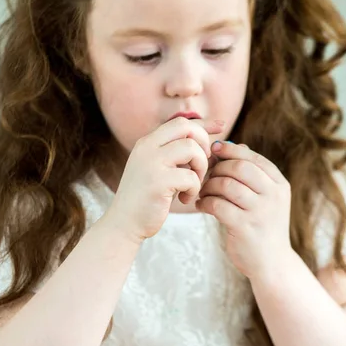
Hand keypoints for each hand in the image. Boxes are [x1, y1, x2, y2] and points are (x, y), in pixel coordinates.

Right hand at [106, 117, 224, 242]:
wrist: (124, 223)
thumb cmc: (145, 198)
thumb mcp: (156, 169)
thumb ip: (174, 154)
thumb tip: (204, 141)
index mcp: (147, 143)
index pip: (181, 122)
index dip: (204, 124)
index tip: (221, 126)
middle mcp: (147, 147)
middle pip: (187, 128)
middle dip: (204, 144)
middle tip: (202, 166)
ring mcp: (151, 163)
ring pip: (192, 149)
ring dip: (200, 167)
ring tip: (193, 184)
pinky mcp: (158, 182)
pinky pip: (190, 176)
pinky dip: (194, 189)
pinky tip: (185, 199)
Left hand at [196, 141, 293, 278]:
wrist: (272, 263)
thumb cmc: (262, 226)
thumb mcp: (266, 198)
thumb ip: (252, 173)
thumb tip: (233, 144)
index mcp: (279, 184)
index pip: (253, 158)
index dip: (231, 150)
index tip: (213, 149)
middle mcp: (273, 196)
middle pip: (239, 167)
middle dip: (217, 168)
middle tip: (205, 175)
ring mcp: (261, 212)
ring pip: (227, 185)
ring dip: (209, 186)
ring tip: (202, 192)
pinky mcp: (245, 228)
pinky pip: (218, 206)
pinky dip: (205, 203)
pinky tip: (202, 206)